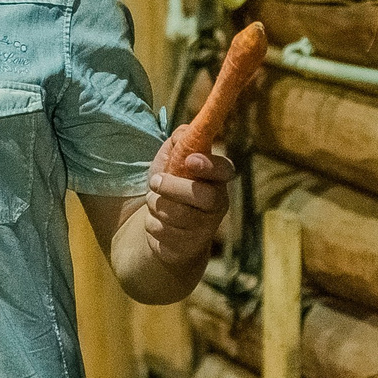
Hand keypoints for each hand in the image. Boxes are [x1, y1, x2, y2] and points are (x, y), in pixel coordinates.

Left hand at [143, 144, 234, 267]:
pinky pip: (164, 232)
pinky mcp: (189, 247)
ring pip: (177, 214)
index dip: (209, 166)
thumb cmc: (172, 184)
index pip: (225, 170)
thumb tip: (186, 130)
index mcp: (217, 178)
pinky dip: (152, 224)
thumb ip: (180, 140)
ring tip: (155, 201)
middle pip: (201, 195)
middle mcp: (217, 203)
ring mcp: (205, 227)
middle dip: (172, 187)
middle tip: (155, 181)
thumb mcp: (171, 158)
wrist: (164, 224)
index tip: (190, 160)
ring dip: (156, 205)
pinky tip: (157, 222)